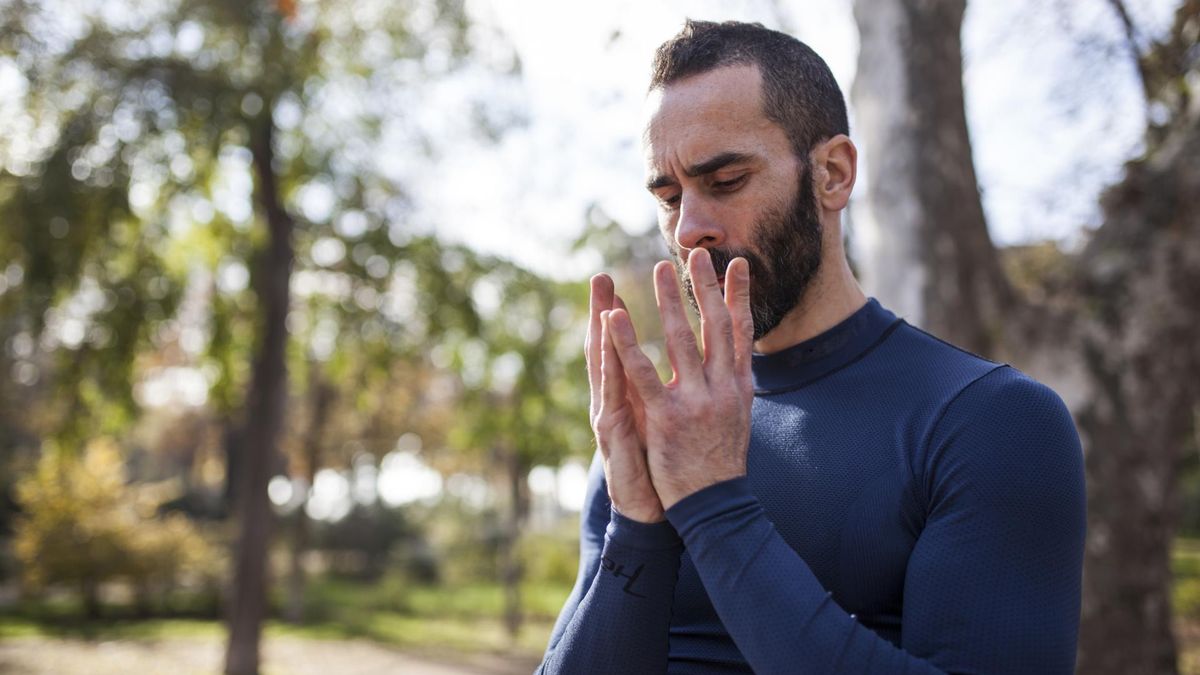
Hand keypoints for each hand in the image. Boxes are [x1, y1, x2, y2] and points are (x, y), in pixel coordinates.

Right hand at [586, 273, 664, 522]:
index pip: (621, 348)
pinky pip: (612, 385)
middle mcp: (615, 399)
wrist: (650, 511)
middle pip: (606, 348)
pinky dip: (610, 355)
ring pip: (604, 361)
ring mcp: (609, 412)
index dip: (616, 315)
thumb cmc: (657, 465)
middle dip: (603, 309)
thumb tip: (674, 369)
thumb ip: (658, 394)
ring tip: (602, 294)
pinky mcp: (612, 427)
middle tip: (600, 275)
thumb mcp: (660, 421)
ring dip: (602, 323)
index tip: (616, 283)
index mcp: (629, 395)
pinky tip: (607, 331)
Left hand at [606, 249, 754, 509]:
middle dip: (705, 288)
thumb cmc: (721, 462)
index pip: (742, 332)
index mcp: (739, 388)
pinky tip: (613, 319)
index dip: (740, 297)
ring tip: (660, 269)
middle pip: (715, 327)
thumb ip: (735, 383)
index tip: (738, 265)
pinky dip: (626, 344)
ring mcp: (695, 403)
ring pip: (681, 341)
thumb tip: (740, 353)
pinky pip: (642, 374)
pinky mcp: (666, 419)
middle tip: (696, 254)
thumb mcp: (739, 418)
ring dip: (669, 302)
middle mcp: (722, 389)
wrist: (715, 506)